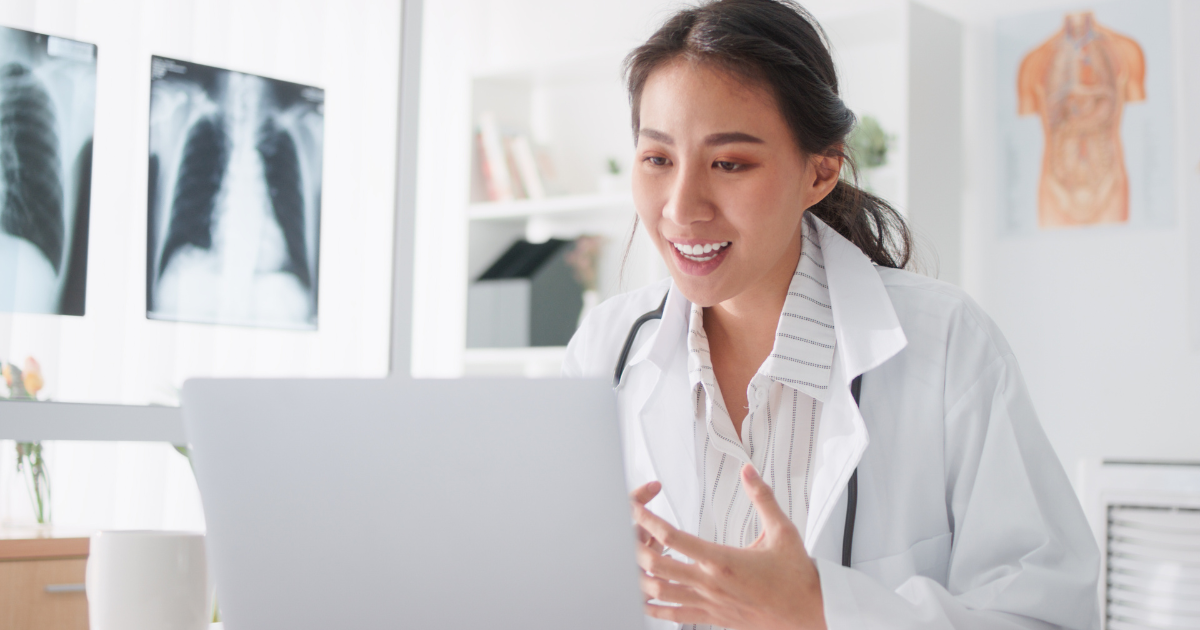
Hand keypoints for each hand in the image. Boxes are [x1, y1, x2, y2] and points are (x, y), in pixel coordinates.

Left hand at [631, 465, 826, 629]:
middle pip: (656, 566)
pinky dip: (655, 608)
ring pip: (660, 593)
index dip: (649, 521)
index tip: (637, 509)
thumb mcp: (783, 531)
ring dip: (641, 577)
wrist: (809, 612)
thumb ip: (762, 498)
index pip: (672, 538)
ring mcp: (708, 604)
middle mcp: (710, 584)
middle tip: (631, 532)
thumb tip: (749, 471)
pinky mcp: (712, 619)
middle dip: (637, 548)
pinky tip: (645, 599)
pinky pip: (674, 616)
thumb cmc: (797, 575)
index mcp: (722, 560)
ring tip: (634, 561)